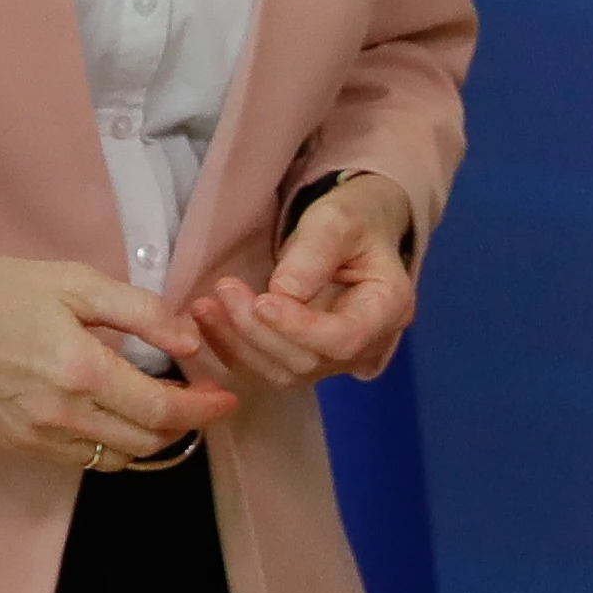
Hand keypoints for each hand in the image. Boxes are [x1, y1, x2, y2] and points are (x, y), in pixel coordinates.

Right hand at [0, 230, 236, 469]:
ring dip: (146, 438)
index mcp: (82, 371)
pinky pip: (81, 457)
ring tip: (154, 404)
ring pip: (116, 458)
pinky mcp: (16, 444)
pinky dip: (108, 442)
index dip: (203, 408)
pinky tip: (107, 411)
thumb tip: (190, 342)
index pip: (163, 410)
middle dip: (181, 424)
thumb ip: (141, 311)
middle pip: (146, 442)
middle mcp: (63, 416)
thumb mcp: (74, 281)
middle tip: (193, 395)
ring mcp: (37, 437)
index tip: (225, 397)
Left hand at [186, 175, 417, 397]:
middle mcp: (366, 346)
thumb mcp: (338, 219)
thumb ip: (315, 252)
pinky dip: (231, 351)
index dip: (300, 328)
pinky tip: (207, 322)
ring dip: (238, 344)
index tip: (262, 300)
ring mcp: (334, 359)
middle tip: (225, 289)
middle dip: (259, 330)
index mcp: (388, 308)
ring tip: (205, 307)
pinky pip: (265, 370)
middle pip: (309, 361)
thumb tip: (284, 291)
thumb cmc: (351, 220)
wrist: (352, 233)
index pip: (344, 338)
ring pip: (282, 374)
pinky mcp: (304, 359)